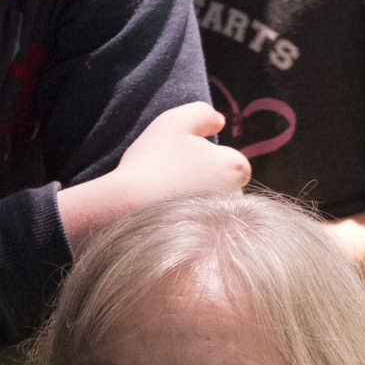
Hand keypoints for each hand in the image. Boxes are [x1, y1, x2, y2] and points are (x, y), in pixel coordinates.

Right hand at [58, 102, 250, 251]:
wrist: (126, 210)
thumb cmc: (152, 162)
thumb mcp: (175, 122)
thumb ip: (203, 114)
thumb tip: (220, 121)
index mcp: (237, 168)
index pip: (234, 164)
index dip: (209, 161)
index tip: (183, 164)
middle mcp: (238, 200)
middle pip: (226, 190)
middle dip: (206, 185)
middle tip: (172, 182)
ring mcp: (226, 227)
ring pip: (216, 213)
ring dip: (199, 207)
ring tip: (167, 203)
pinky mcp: (210, 250)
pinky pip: (205, 235)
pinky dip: (190, 228)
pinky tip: (168, 222)